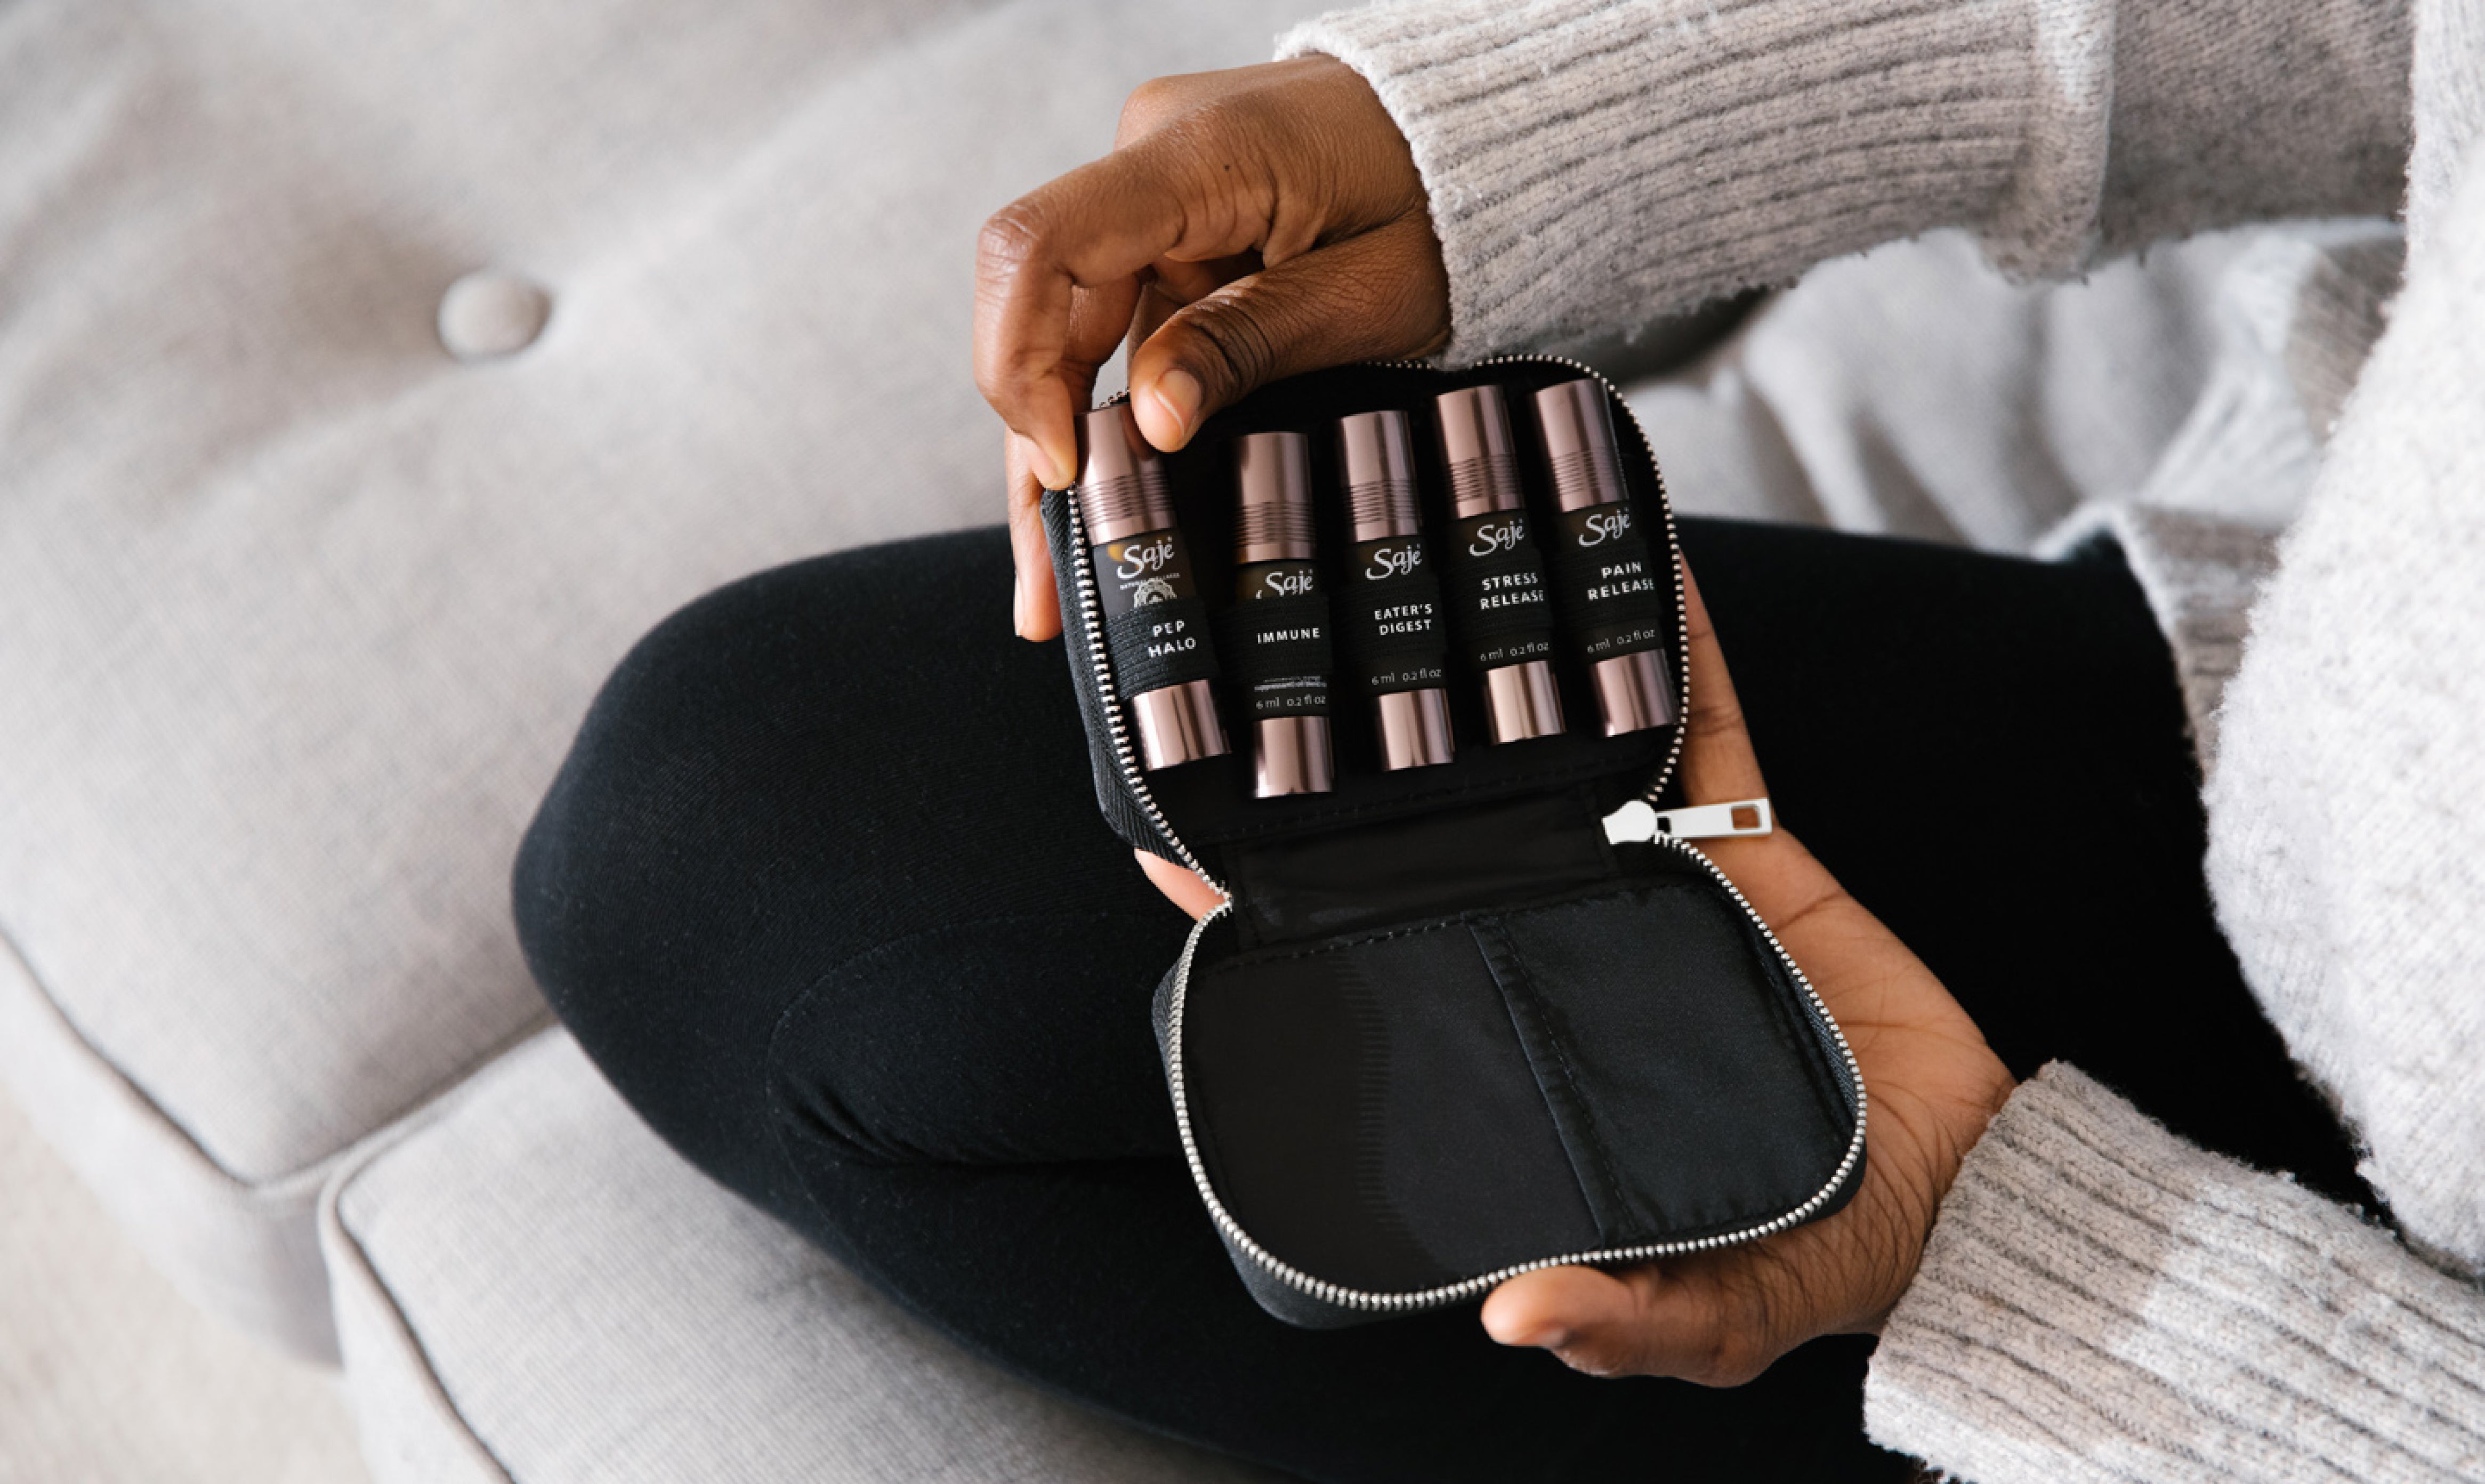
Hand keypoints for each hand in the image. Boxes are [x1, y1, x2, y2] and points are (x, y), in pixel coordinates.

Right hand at [975, 57, 1448, 639]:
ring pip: (1073, 340)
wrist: (1486, 134)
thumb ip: (1249, 343)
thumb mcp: (1371, 289)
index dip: (1021, 365)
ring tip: (1060, 586)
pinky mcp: (1175, 236)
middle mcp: (1150, 161)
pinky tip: (1103, 510)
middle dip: (1035, 452)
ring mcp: (1157, 199)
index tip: (1067, 470)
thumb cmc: (1449, 198)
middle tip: (1047, 589)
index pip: (1041, 248)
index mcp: (1196, 153)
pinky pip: (1122, 333)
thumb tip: (1151, 424)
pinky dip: (1112, 419)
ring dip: (1064, 458)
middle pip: (1042, 311)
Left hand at [1139, 563, 2018, 1383]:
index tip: (1185, 856)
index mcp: (1528, 1050)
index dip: (1292, 921)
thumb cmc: (1830, 1259)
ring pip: (1564, 757)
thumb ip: (1625, 1320)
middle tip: (1302, 668)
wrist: (1977, 1193)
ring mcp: (1652, 885)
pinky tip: (1642, 568)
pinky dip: (1680, 646)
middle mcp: (1568, 952)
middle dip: (1381, 766)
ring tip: (1451, 576)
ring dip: (1518, 671)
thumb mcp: (1716, 1315)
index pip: (1387, 974)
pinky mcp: (1751, 846)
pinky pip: (1709, 727)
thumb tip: (1516, 1320)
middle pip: (1452, 842)